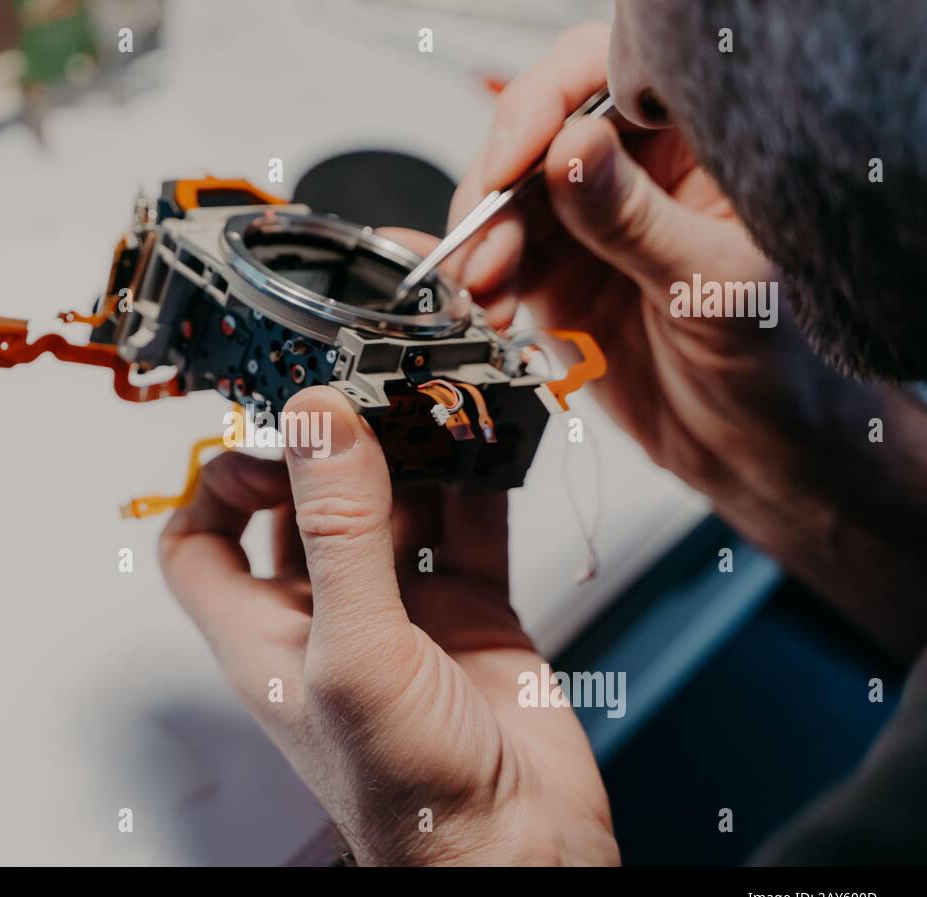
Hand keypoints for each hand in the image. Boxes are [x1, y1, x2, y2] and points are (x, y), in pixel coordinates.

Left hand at [160, 387, 617, 865]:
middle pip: (305, 508)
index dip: (218, 482)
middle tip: (364, 397)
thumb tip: (319, 423)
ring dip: (412, 454)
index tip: (269, 437)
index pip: (202, 545)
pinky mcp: (472, 617)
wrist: (518, 854)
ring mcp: (403, 615)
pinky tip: (489, 445)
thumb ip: (338, 532)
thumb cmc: (410, 799)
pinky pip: (468, 530)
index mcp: (268, 635)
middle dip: (332, 450)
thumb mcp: (355, 651)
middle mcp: (329, 619)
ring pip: (394, 508)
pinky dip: (479, 484)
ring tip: (433, 403)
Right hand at [445, 23, 865, 510]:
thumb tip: (571, 148)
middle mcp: (640, 172)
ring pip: (507, 200)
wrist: (758, 452)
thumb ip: (635, 218)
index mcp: (700, 144)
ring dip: (482, 241)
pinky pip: (500, 258)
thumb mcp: (711, 284)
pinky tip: (491, 308)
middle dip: (498, 185)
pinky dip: (482, 281)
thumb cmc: (780, 363)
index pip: (608, 79)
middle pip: (538, 135)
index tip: (513, 160)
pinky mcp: (560, 275)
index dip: (548, 104)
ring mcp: (593, 224)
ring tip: (485, 287)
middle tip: (484, 237)